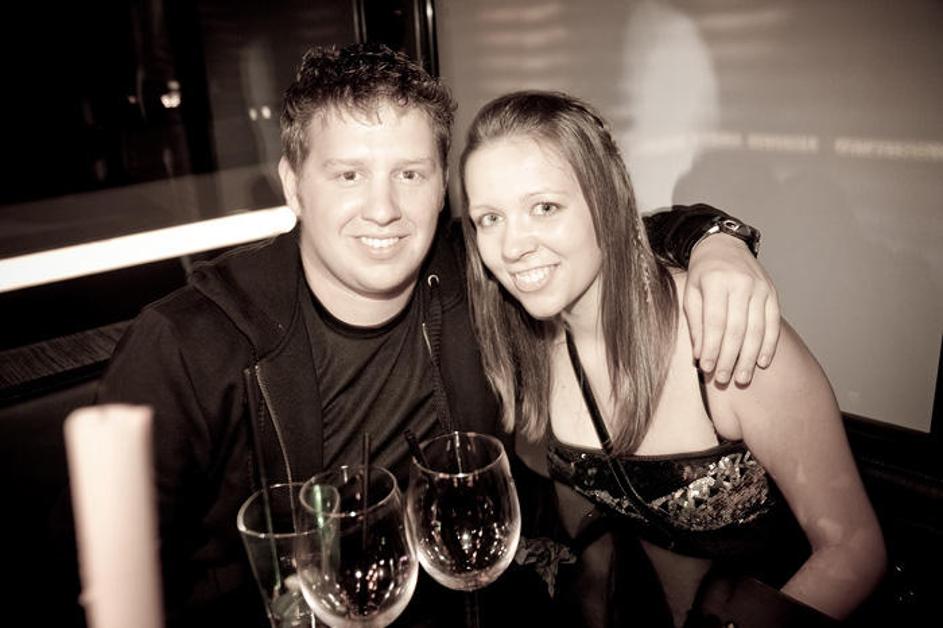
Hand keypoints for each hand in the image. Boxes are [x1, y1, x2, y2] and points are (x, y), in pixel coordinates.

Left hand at [683, 234, 779, 383]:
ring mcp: (760, 288)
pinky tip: (762, 362)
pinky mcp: (772, 293)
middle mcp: (741, 284)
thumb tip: (701, 356)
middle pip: (737, 329)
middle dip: (730, 358)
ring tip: (742, 378)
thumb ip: (696, 324)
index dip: (712, 349)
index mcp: (716, 282)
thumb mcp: (690, 294)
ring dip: (750, 357)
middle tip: (724, 379)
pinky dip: (769, 345)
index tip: (707, 369)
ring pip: (757, 329)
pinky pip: (773, 323)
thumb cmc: (702, 274)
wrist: (723, 245)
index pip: (715, 322)